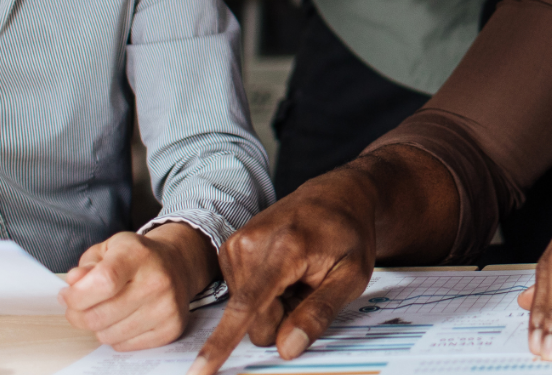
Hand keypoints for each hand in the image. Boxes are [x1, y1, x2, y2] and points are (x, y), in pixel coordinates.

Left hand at [61, 223, 215, 350]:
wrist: (177, 265)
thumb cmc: (136, 258)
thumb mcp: (108, 250)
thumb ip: (87, 266)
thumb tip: (73, 284)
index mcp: (138, 255)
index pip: (103, 282)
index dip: (77, 295)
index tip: (67, 295)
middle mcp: (157, 281)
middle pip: (99, 316)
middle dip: (79, 315)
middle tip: (79, 307)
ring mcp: (166, 307)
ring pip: (108, 335)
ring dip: (99, 327)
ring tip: (107, 310)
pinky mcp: (171, 328)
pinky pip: (124, 345)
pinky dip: (116, 336)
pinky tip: (124, 318)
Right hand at [187, 168, 383, 374]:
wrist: (335, 195)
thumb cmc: (348, 234)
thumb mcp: (352, 276)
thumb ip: (319, 313)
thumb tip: (286, 350)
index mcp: (283, 249)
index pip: (247, 307)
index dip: (222, 344)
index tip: (198, 372)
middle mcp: (249, 244)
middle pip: (253, 319)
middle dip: (282, 317)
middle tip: (308, 287)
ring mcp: (235, 245)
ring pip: (246, 311)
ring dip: (274, 305)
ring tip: (297, 276)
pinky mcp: (229, 250)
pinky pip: (242, 296)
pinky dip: (264, 293)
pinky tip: (283, 273)